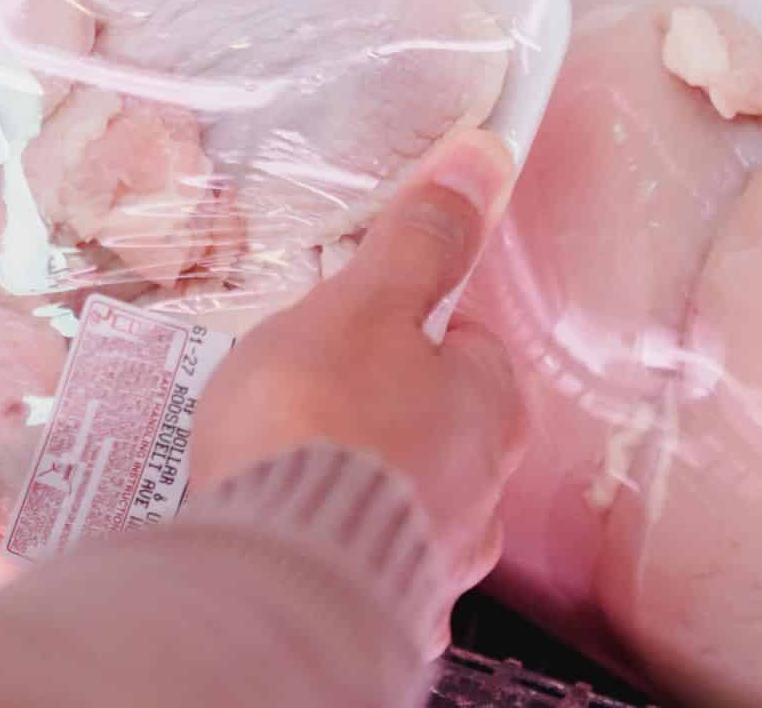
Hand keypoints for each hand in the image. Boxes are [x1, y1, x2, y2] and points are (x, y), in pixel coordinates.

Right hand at [184, 129, 528, 589]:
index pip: (469, 345)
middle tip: (300, 385)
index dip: (410, 322)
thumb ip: (419, 241)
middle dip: (378, 403)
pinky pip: (356, 555)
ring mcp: (432, 557)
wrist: (274, 573)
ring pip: (398, 496)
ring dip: (352, 477)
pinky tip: (278, 521)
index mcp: (488, 409)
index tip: (352, 314)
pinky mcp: (377, 604)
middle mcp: (480, 491)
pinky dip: (323, 534)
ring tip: (274, 458)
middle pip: (435, 424)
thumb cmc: (320, 427)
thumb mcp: (362, 307)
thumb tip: (486, 157)